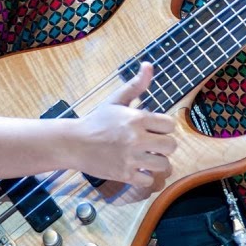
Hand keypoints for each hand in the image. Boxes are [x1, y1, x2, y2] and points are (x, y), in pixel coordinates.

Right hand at [73, 62, 176, 187]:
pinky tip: (137, 169)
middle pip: (171, 146)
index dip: (164, 127)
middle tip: (154, 145)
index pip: (170, 125)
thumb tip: (148, 65)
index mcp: (137, 118)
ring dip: (157, 162)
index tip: (155, 129)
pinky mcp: (124, 175)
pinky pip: (148, 180)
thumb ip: (136, 85)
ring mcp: (130, 158)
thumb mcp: (116, 100)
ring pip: (163, 165)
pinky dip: (145, 177)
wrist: (74, 143)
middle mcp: (136, 139)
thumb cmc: (97, 120)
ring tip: (147, 158)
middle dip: (164, 146)